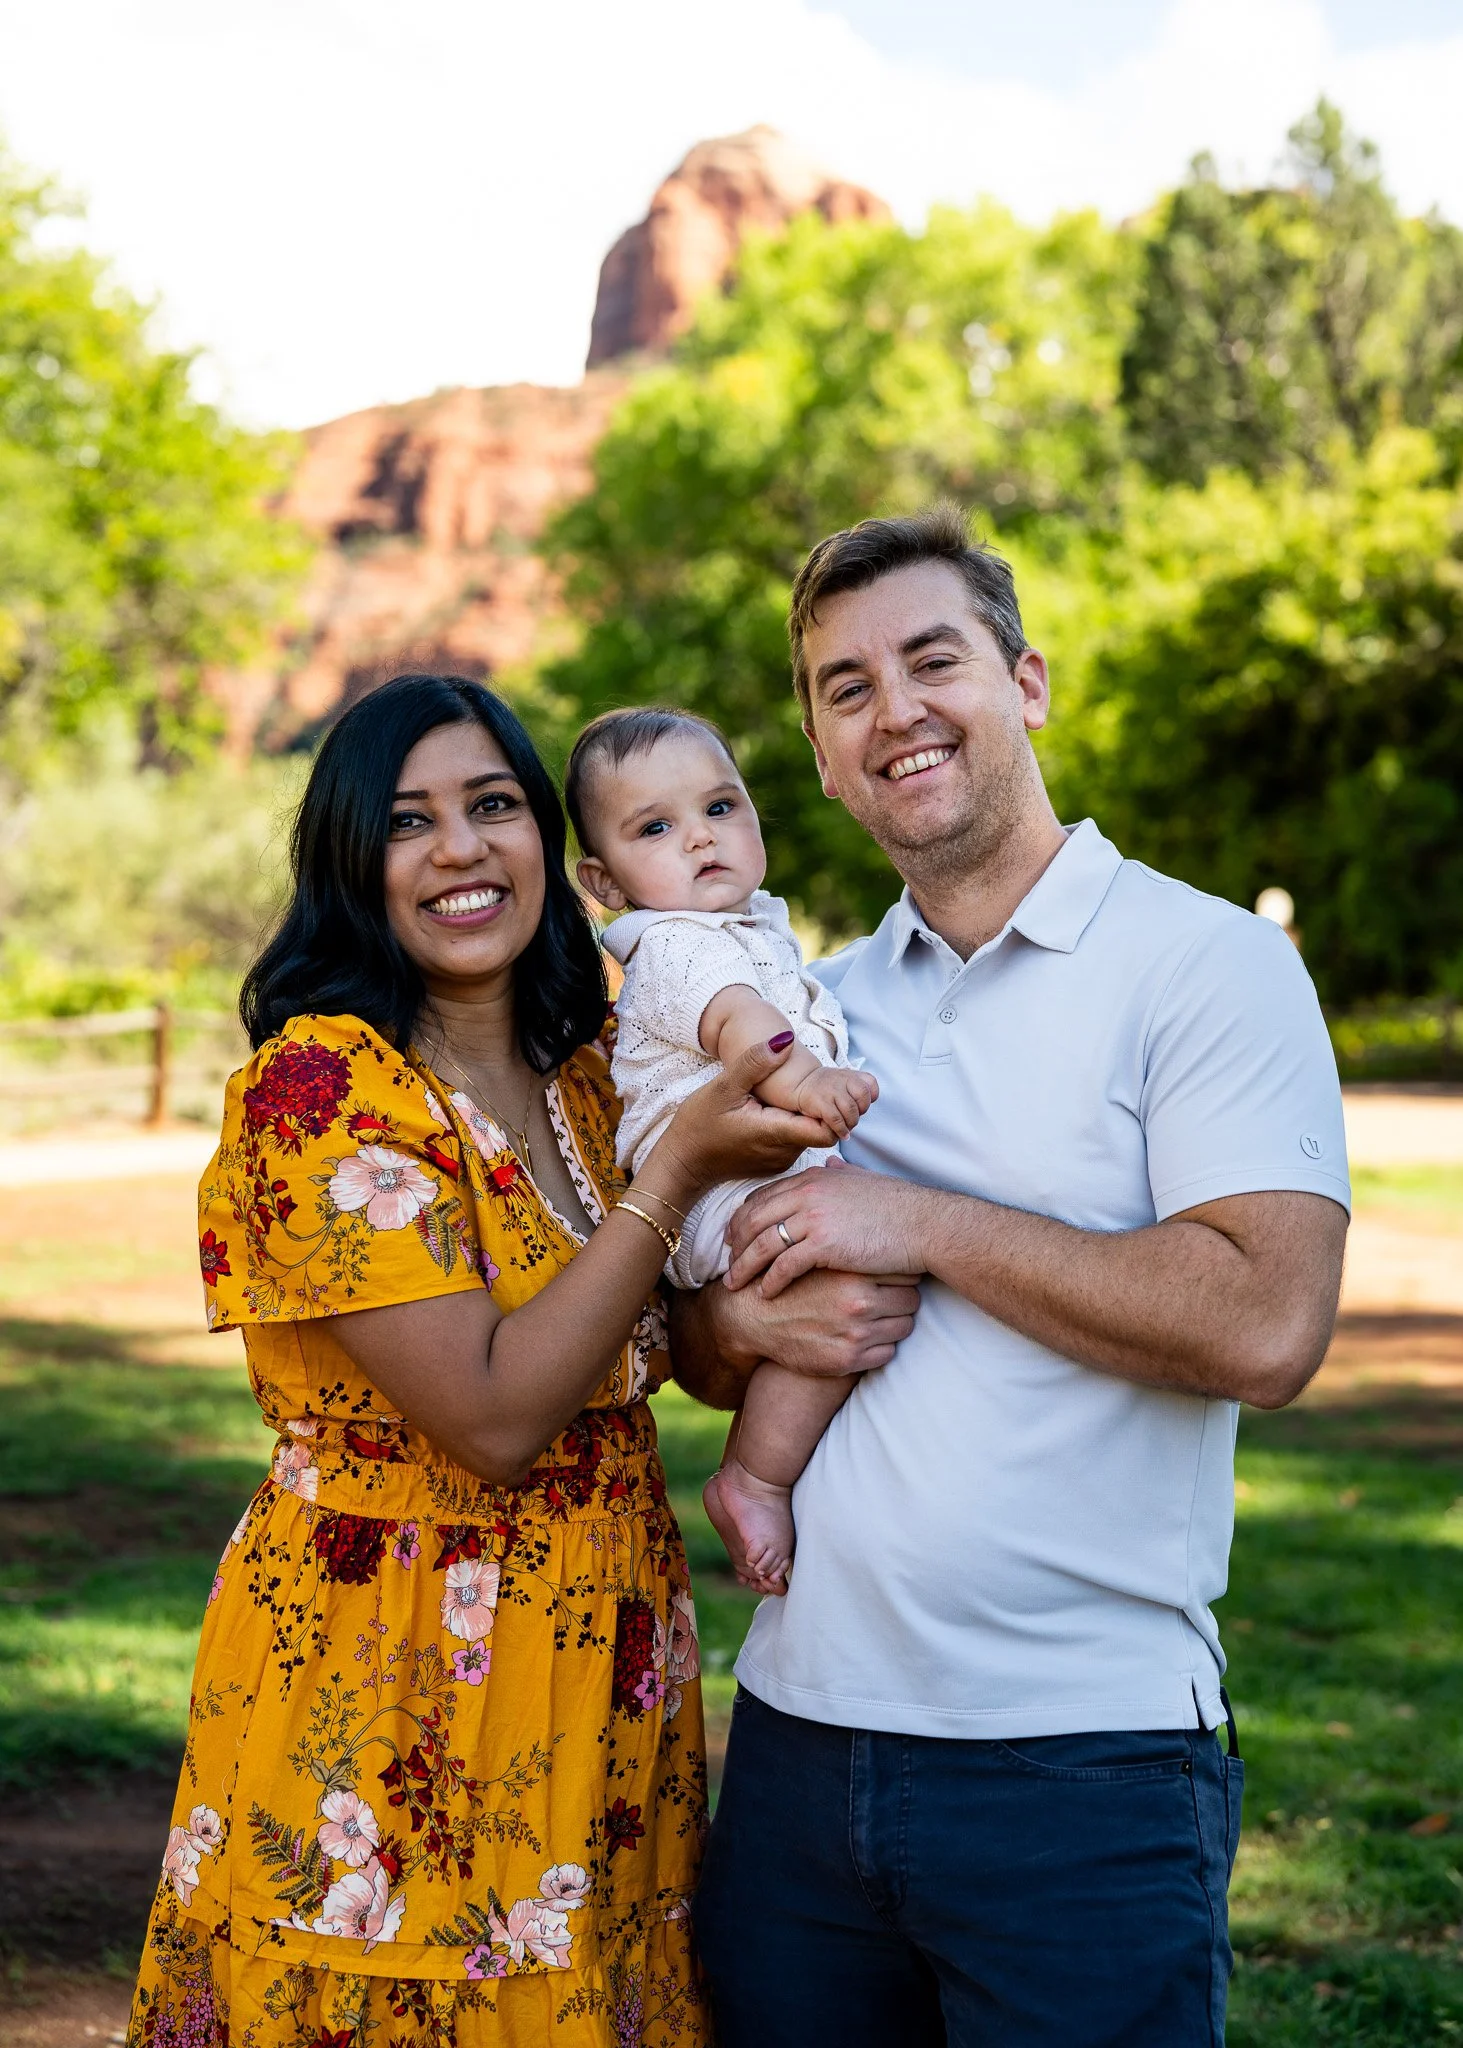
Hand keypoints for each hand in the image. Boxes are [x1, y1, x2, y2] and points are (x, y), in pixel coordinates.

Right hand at [652, 1034, 836, 1198]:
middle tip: (797, 1082)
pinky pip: (795, 1140)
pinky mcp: (776, 1162)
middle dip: (816, 1104)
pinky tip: (769, 1110)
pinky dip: (790, 1123)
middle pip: (821, 1127)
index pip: (829, 1128)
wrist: (683, 1163)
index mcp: (778, 1133)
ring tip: (779, 1095)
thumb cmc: (698, 1126)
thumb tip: (786, 1039)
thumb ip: (755, 1063)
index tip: (817, 1087)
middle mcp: (787, 1152)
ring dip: (801, 1112)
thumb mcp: (722, 1087)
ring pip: (808, 1132)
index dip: (832, 1106)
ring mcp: (782, 1160)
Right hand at [707, 1267, 921, 1378]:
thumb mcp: (818, 1254)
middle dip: (903, 1298)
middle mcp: (859, 1304)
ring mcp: (856, 1335)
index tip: (898, 1271)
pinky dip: (882, 1346)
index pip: (906, 1271)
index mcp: (853, 1274)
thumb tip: (894, 1239)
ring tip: (881, 1315)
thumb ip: (853, 1248)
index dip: (903, 1271)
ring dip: (895, 1322)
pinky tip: (868, 1336)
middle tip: (892, 1295)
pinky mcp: (848, 1360)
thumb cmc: (792, 1280)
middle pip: (911, 1299)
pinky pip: (888, 1353)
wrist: (754, 1319)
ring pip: (904, 1327)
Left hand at [725, 1162, 928, 1295]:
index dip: (743, 1218)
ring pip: (763, 1242)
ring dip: (744, 1265)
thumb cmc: (898, 1207)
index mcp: (814, 1178)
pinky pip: (784, 1264)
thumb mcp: (864, 1181)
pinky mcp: (823, 1244)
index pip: (763, 1197)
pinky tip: (765, 1294)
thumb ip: (842, 1173)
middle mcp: (807, 1193)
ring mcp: (814, 1217)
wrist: (924, 1224)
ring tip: (733, 1284)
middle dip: (735, 1242)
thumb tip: (833, 1162)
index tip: (733, 1237)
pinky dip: (770, 1280)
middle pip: (754, 1218)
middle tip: (726, 1262)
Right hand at [792, 1064, 877, 1140]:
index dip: (868, 1099)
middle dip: (861, 1112)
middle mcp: (842, 1080)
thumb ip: (859, 1087)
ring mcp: (831, 1090)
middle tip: (853, 1118)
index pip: (870, 1085)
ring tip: (847, 1128)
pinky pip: (836, 1119)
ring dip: (851, 1123)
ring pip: (851, 1110)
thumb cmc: (826, 1086)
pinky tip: (842, 1134)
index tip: (860, 1106)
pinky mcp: (820, 1102)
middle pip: (863, 1097)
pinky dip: (841, 1130)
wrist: (800, 1082)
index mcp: (850, 1075)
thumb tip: (870, 1102)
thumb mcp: (844, 1079)